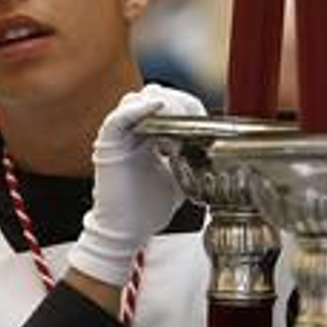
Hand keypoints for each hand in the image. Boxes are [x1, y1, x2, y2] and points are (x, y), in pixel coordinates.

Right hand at [69, 84, 205, 285]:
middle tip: (195, 119)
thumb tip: (219, 149)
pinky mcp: (107, 146)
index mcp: (146, 134)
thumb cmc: (147, 209)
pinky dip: (138, 109)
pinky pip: (118, 118)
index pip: (168, 103)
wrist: (126, 232)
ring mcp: (118, 136)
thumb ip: (193, 158)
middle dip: (179, 101)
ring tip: (180, 121)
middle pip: (153, 93)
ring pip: (136, 99)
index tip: (206, 124)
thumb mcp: (181, 177)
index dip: (189, 106)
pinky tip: (158, 108)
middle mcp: (131, 130)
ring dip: (162, 104)